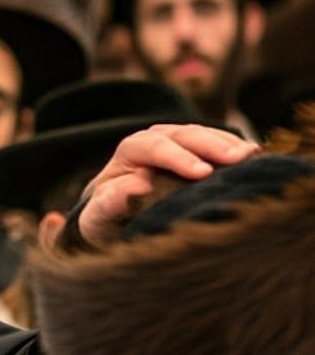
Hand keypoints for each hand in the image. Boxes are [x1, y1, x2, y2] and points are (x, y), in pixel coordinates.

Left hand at [78, 124, 258, 247]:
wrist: (113, 220)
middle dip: (211, 145)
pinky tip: (254, 157)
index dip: (178, 158)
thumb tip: (135, 186)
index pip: (153, 146)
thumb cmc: (104, 220)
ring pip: (203, 134)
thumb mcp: (98, 217)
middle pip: (183, 134)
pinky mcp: (195, 153)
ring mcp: (177, 143)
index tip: (202, 174)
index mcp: (129, 152)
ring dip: (228, 144)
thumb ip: (109, 203)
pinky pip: (216, 143)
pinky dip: (234, 148)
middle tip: (238, 160)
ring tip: (252, 156)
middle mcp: (153, 140)